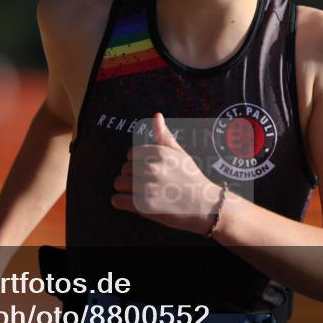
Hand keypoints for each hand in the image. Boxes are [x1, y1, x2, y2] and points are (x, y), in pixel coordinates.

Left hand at [111, 112, 223, 234]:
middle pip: (124, 168)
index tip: (149, 170)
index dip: (138, 162)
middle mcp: (151, 168)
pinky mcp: (143, 206)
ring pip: (118, 183)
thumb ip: (164, 135)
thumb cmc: (191, 178)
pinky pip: (117, 200)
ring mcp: (147, 187)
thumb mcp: (180, 153)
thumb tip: (156, 115)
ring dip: (126, 189)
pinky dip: (121, 202)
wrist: (204, 206)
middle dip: (132, 176)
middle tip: (149, 184)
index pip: (130, 154)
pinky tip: (133, 202)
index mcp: (159, 153)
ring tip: (142, 193)